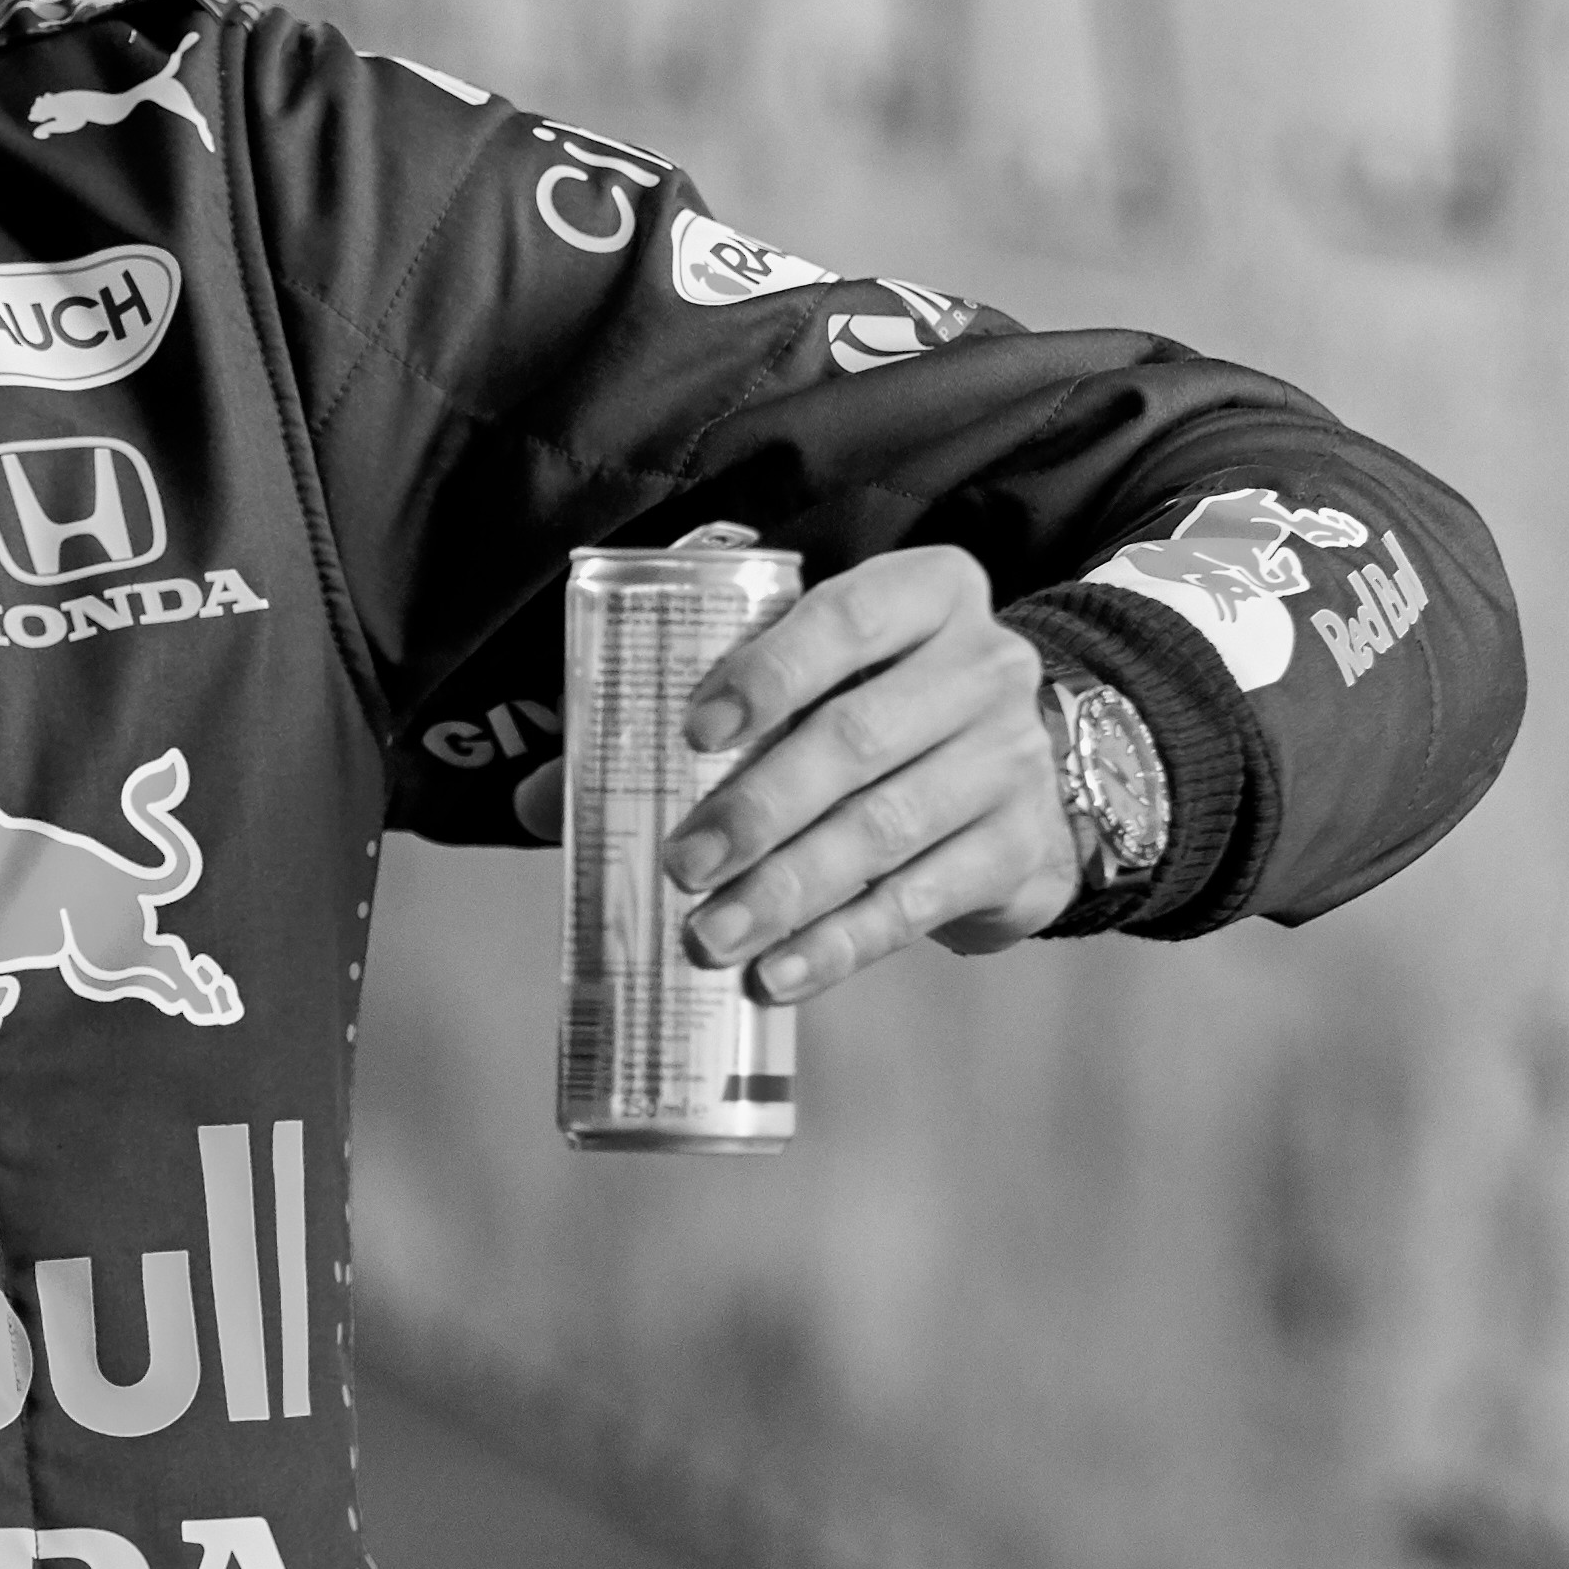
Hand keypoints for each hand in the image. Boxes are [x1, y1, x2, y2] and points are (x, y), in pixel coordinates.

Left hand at [514, 547, 1076, 999]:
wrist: (1019, 771)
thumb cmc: (867, 712)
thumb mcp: (804, 687)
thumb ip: (685, 721)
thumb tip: (542, 799)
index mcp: (924, 594)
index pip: (845, 618)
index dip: (769, 672)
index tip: (694, 732)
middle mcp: (985, 666)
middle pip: (858, 738)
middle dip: (759, 809)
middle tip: (681, 866)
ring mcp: (1016, 761)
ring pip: (889, 829)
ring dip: (790, 892)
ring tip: (711, 936)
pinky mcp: (1025, 851)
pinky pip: (925, 902)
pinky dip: (844, 944)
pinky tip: (781, 974)